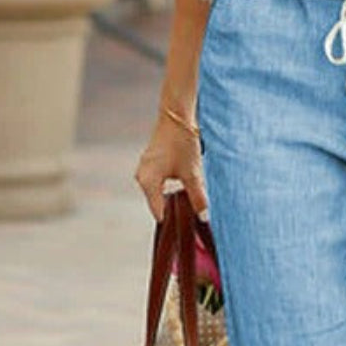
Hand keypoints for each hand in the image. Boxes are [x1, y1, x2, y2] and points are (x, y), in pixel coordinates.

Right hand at [134, 107, 208, 222]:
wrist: (176, 115)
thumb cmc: (182, 141)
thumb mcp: (192, 173)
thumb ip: (197, 197)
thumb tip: (204, 218)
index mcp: (148, 182)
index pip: (159, 213)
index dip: (173, 222)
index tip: (186, 229)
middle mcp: (142, 177)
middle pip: (159, 204)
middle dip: (175, 211)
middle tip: (192, 219)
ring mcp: (145, 170)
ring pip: (160, 194)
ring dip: (174, 200)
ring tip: (189, 205)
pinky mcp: (152, 164)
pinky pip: (160, 184)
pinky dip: (171, 189)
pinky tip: (183, 190)